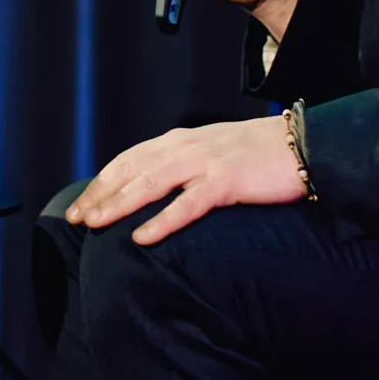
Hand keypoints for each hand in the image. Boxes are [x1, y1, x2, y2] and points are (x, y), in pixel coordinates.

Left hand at [65, 116, 306, 244]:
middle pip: (130, 171)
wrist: (302, 144)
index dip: (102, 182)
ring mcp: (204, 163)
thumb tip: (154, 188)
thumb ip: (183, 165)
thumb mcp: (212, 152)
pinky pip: (187, 205)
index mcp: (179, 141)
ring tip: (96, 224)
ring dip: (118, 204)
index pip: (129, 160)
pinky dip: (162, 221)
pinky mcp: (226, 181)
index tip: (81, 204)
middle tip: (76, 218)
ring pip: (150, 183)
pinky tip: (143, 237)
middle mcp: (185, 147)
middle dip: (100, 195)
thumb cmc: (259, 155)